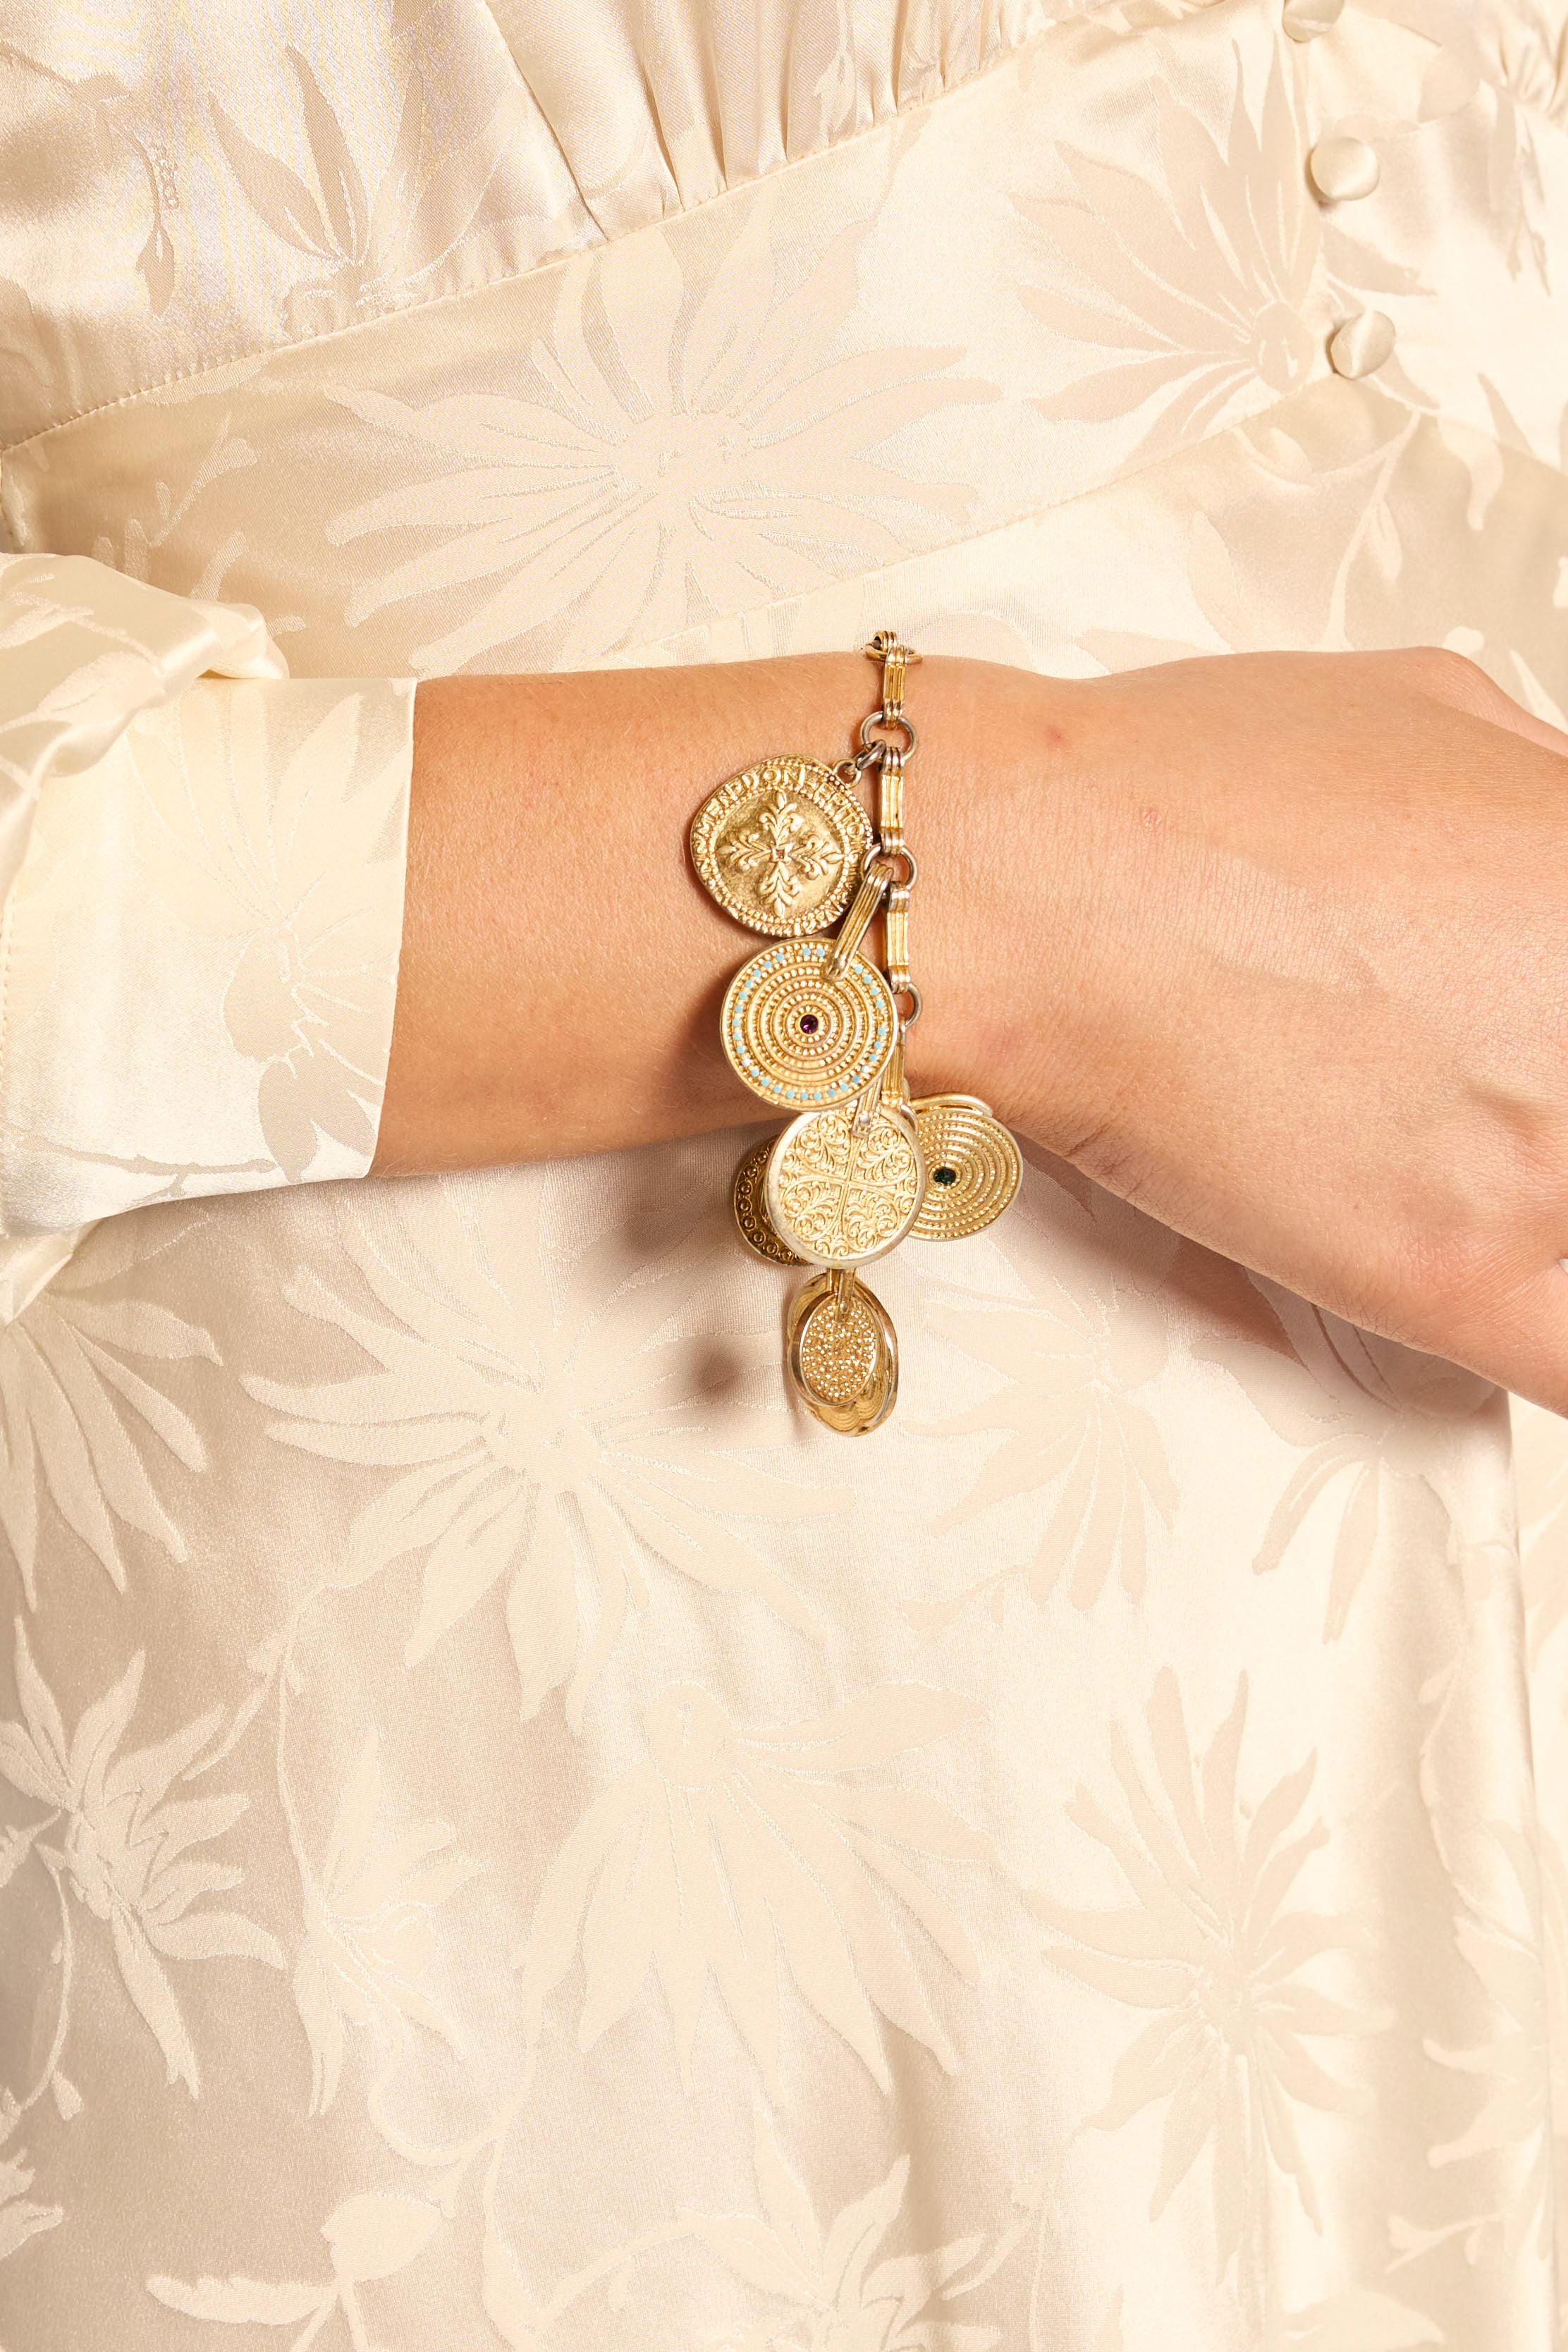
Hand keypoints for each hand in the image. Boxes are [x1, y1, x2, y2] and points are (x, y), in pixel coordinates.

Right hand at [914, 649, 1567, 1412]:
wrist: (1031, 891)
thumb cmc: (1184, 794)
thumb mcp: (1431, 706)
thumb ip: (1545, 788)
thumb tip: (1562, 841)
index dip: (1566, 1019)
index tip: (1539, 1028)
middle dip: (1548, 1099)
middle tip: (1468, 1088)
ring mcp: (1551, 1155)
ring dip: (1538, 1207)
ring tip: (1446, 1164)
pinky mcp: (1458, 1275)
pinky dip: (1544, 1333)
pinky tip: (1495, 1290)